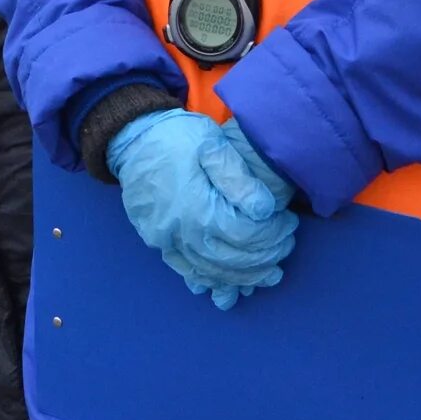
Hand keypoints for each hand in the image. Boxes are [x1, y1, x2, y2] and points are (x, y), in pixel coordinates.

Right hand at [110, 109, 298, 309]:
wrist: (130, 138)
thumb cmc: (174, 137)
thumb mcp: (211, 144)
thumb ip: (239, 178)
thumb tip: (266, 210)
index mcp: (198, 208)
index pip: (245, 235)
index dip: (273, 235)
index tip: (290, 224)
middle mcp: (180, 232)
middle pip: (230, 260)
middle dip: (264, 259)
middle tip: (286, 248)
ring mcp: (165, 240)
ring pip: (210, 271)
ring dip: (242, 277)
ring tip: (267, 274)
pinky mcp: (156, 241)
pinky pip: (186, 269)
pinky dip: (210, 279)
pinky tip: (228, 282)